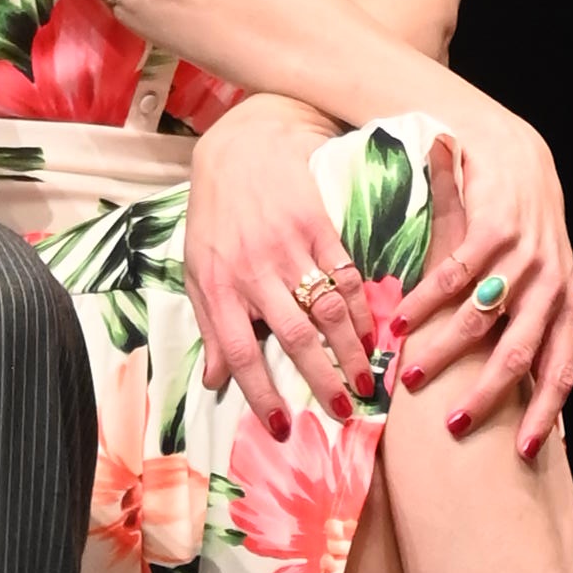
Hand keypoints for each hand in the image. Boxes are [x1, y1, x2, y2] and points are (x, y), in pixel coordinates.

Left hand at [179, 93, 375, 424]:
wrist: (241, 145)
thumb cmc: (216, 216)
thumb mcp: (198, 271)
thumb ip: (210, 327)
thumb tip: (215, 382)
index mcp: (218, 285)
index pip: (238, 350)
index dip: (260, 392)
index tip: (281, 427)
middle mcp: (253, 268)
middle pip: (293, 334)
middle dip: (321, 377)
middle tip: (343, 411)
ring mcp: (288, 244)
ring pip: (326, 306)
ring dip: (350, 348)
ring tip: (365, 379)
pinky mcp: (317, 222)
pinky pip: (345, 273)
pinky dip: (362, 307)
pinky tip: (374, 331)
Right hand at [399, 99, 572, 455]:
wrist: (518, 155)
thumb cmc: (524, 233)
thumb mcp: (540, 284)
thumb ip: (531, 334)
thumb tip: (534, 400)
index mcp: (566, 305)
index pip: (561, 370)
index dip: (544, 413)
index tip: (522, 453)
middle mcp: (550, 283)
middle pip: (518, 352)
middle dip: (485, 395)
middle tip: (453, 427)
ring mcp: (523, 256)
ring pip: (480, 318)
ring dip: (443, 352)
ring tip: (411, 377)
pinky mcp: (493, 227)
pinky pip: (455, 275)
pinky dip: (426, 302)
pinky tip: (401, 321)